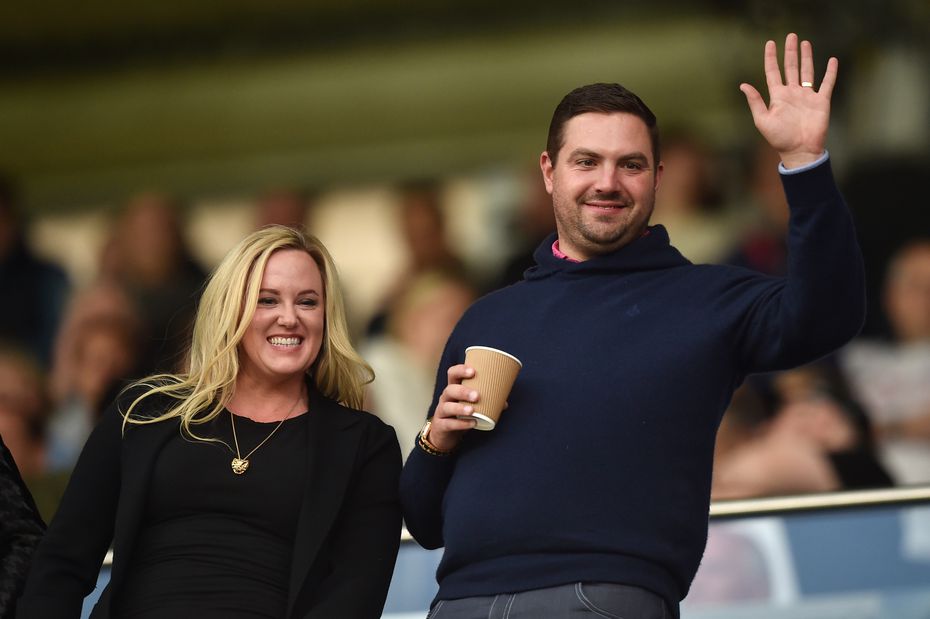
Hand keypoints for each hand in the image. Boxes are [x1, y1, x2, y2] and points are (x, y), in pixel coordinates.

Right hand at [426, 364, 478, 451]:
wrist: (445, 433)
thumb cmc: (460, 414)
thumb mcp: (470, 405)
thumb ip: (486, 402)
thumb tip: (504, 403)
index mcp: (454, 388)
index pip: (452, 374)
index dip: (460, 370)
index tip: (473, 371)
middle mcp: (446, 398)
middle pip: (450, 390)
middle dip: (463, 391)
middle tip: (477, 396)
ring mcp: (441, 411)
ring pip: (447, 407)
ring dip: (460, 408)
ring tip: (472, 410)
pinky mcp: (441, 425)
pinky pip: (449, 424)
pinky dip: (461, 424)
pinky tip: (472, 423)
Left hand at [740, 33, 837, 168]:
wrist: (800, 151)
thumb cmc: (779, 138)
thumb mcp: (762, 120)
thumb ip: (755, 101)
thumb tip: (743, 85)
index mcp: (777, 97)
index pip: (773, 72)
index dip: (771, 58)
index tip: (770, 43)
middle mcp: (792, 93)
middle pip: (791, 67)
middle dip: (790, 52)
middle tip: (791, 36)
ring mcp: (807, 96)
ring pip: (807, 71)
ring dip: (806, 57)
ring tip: (805, 43)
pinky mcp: (821, 101)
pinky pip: (827, 83)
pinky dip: (830, 72)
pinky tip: (832, 61)